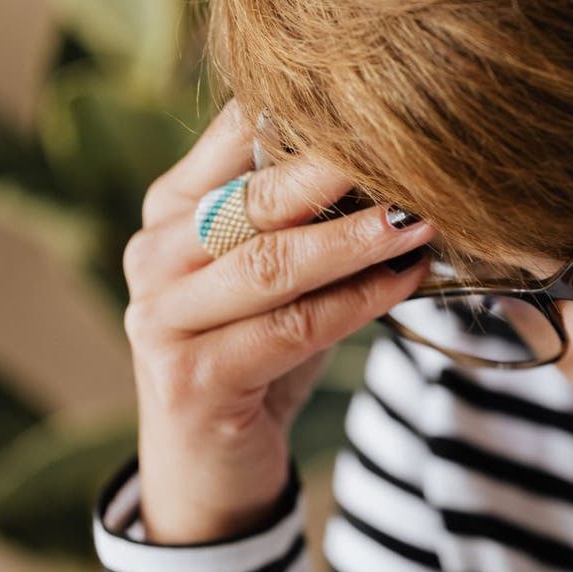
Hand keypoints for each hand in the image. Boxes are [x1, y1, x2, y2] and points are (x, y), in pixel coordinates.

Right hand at [123, 100, 432, 542]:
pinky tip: (403, 282)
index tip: (379, 105)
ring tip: (418, 222)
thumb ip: (308, 224)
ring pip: (272, 264)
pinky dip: (356, 303)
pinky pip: (290, 328)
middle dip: (336, 174)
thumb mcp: (277, 278)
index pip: (232, 139)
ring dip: (355, 241)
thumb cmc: (255, 354)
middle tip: (409, 155)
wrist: (211, 466)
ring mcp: (161, 318)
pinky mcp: (188, 378)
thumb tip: (398, 171)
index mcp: (170, 210)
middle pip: (253, 199)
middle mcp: (154, 254)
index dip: (303, 117)